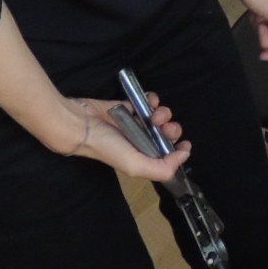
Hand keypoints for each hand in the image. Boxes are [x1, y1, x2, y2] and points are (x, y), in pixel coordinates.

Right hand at [48, 92, 190, 182]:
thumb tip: (184, 156)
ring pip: (161, 116)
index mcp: (143, 157)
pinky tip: (148, 102)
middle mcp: (142, 141)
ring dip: (163, 114)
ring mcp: (137, 123)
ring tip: (154, 116)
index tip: (185, 144)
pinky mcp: (131, 107)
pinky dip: (153, 100)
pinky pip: (149, 101)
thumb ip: (161, 168)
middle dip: (172, 129)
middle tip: (164, 128)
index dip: (179, 150)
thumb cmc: (107, 147)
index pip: (168, 156)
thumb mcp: (135, 165)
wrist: (82, 124)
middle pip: (168, 134)